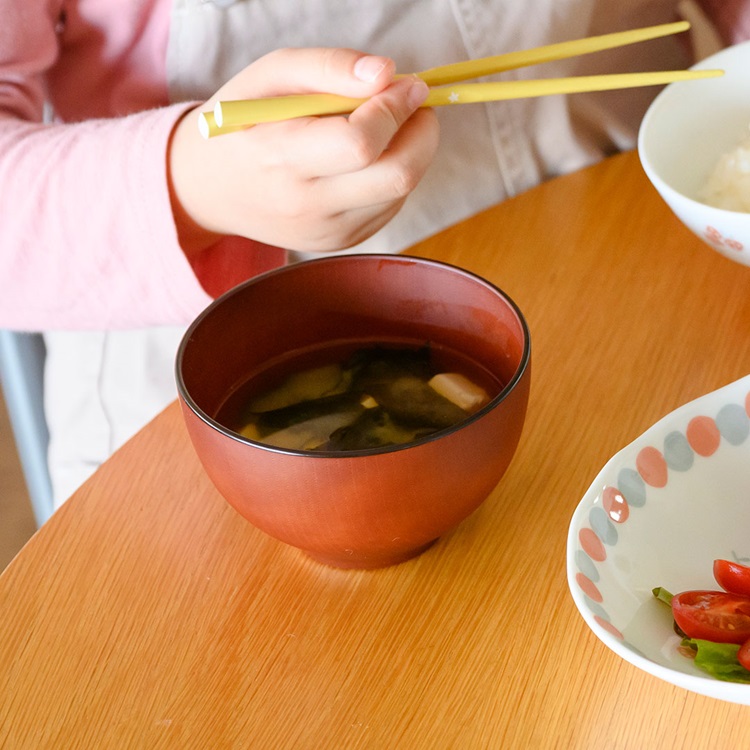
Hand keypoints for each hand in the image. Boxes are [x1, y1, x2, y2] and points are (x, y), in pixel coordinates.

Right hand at [168, 47, 438, 254]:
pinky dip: (391, 177)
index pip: (362, 142)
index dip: (396, 108)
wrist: (212, 188)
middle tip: (415, 105)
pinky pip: (388, 208)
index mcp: (282, 156)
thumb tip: (387, 74)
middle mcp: (307, 204)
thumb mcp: (272, 75)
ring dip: (410, 153)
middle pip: (397, 175)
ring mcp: (326, 231)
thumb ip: (330, 66)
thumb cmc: (245, 122)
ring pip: (400, 192)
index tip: (408, 83)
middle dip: (422, 133)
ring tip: (385, 127)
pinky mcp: (339, 243)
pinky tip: (367, 160)